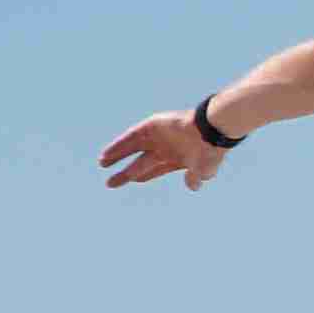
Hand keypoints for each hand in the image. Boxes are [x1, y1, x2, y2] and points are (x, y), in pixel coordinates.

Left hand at [100, 110, 229, 193]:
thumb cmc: (211, 150)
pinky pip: (130, 137)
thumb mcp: (204, 169)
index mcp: (174, 160)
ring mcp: (157, 137)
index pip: (154, 170)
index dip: (142, 177)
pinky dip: (118, 146)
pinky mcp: (152, 126)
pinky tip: (107, 154)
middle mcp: (163, 149)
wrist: (210, 129)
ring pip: (132, 148)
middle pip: (139, 163)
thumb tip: (193, 186)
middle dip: (124, 174)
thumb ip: (195, 177)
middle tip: (110, 184)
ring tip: (102, 163)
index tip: (132, 181)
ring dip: (117, 156)